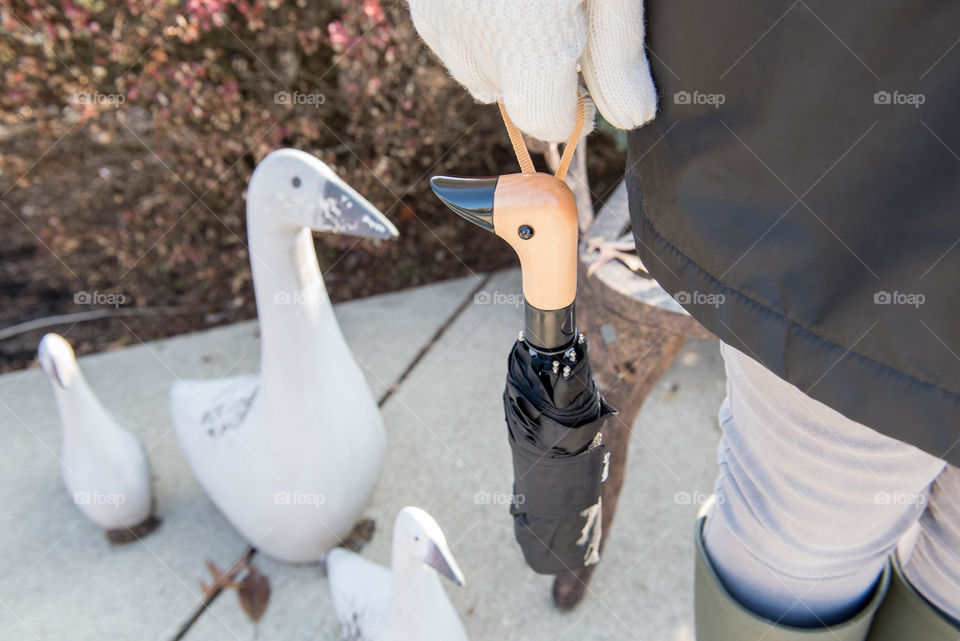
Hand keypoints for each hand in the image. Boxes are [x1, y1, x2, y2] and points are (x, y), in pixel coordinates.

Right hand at [408, 0, 657, 142]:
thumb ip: (618, 56)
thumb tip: (630, 119)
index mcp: (530, 49)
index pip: (547, 123)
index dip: (573, 109)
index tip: (589, 81)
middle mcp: (475, 47)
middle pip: (513, 101)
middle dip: (542, 77)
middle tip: (568, 22)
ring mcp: (441, 24)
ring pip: (479, 73)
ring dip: (506, 56)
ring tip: (533, 6)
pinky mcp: (423, 4)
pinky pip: (451, 41)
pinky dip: (475, 32)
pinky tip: (498, 0)